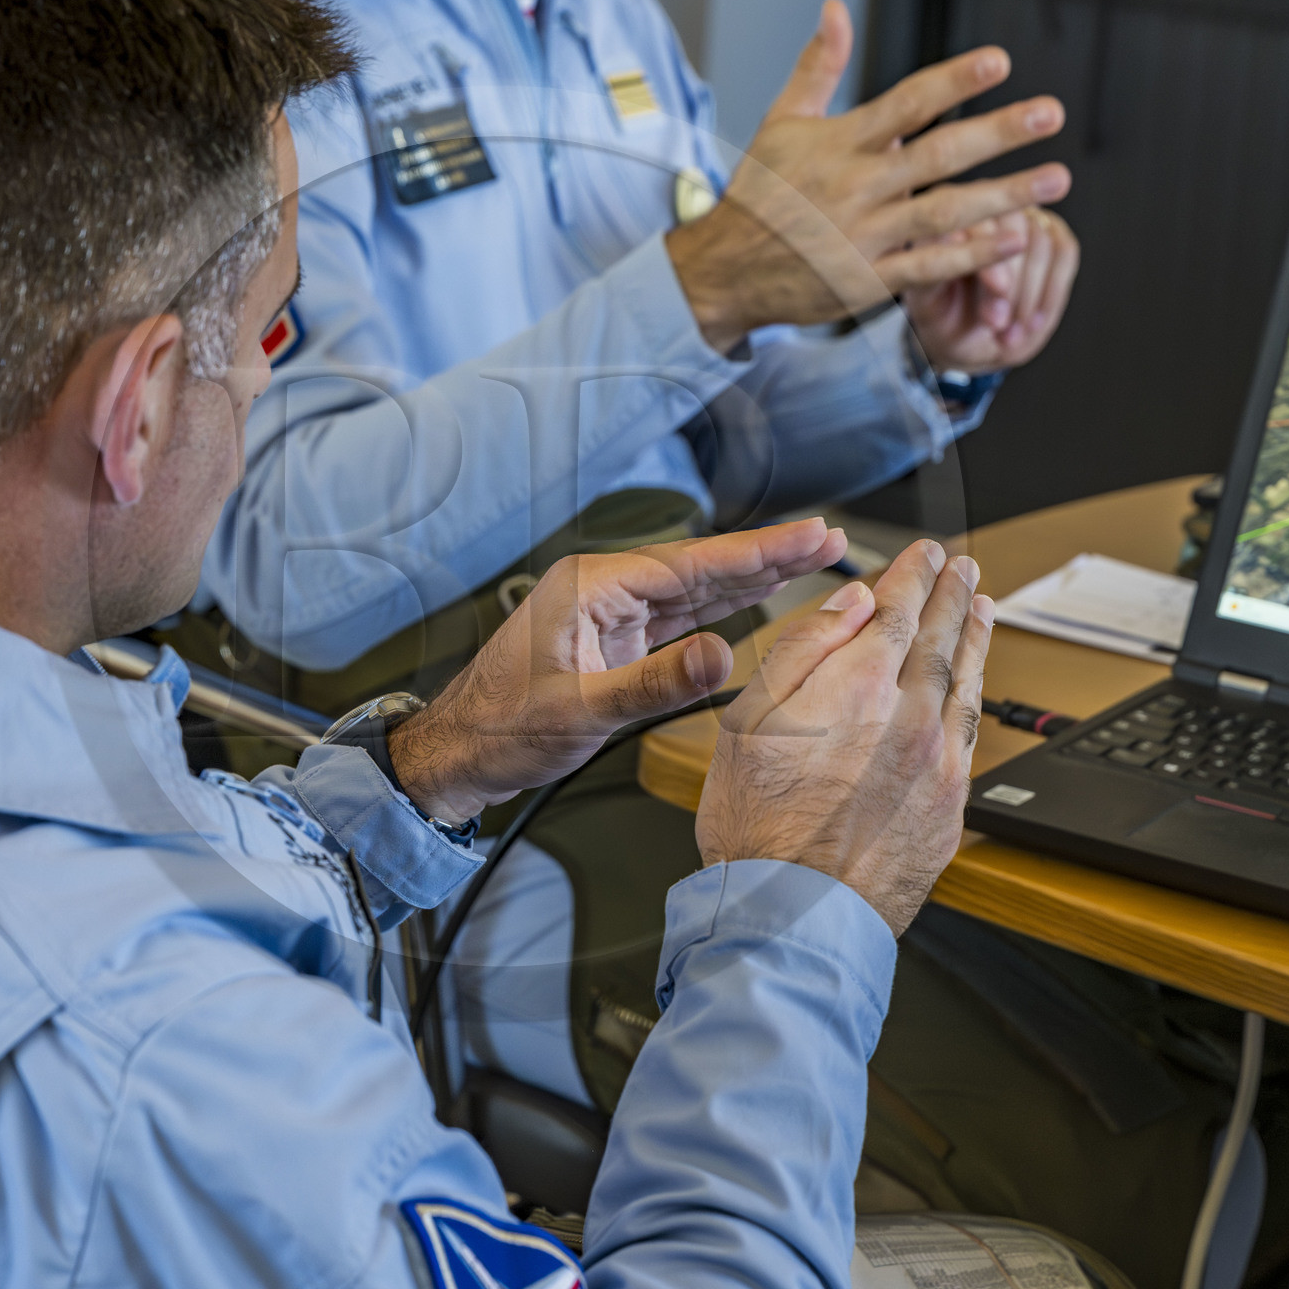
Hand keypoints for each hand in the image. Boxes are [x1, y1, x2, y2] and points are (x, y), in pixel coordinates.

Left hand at [387, 517, 847, 825]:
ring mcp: (608, 612)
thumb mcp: (581, 712)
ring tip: (811, 558)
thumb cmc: (501, 730)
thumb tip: (722, 656)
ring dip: (752, 576)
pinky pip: (679, 614)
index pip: (691, 564)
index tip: (809, 535)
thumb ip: (653, 684)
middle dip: (768, 553)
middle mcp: (602, 589)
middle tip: (830, 538)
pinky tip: (756, 595)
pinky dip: (722, 605)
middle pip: (701, 566)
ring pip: (695, 588)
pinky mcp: (613, 638)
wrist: (458, 753)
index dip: (758, 551)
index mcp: (591, 588)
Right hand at [666, 0, 1069, 346]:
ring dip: (1005, 195)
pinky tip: (1016, 237)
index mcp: (839, 144)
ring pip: (945, 213)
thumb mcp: (780, 121)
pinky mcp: (868, 281)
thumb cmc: (758, 193)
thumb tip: (836, 7)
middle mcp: (856, 188)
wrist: (725, 270)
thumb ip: (819, 65)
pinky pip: (929, 266)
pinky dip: (973, 254)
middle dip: (998, 133)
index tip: (1001, 61)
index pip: (906, 103)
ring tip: (1056, 179)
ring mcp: (864, 237)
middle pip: (938, 155)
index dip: (954, 80)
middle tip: (1050, 114)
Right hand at [694, 540, 992, 936]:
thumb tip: (849, 603)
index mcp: (856, 689)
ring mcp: (937, 761)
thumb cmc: (756, 828)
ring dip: (976, 636)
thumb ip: (802, 651)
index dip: (913, 575)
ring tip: (981, 606)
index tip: (923, 554)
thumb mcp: (749, 722)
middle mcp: (909, 718)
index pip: (897, 611)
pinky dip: (978, 692)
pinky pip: (972, 731)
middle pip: (940, 638)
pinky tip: (974, 683)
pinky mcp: (952, 804)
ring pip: (967, 681)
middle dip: (952, 594)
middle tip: (962, 567)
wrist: (795, 916)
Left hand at [906, 207, 1079, 374]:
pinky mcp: (1050, 229)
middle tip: (999, 322)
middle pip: (1013, 225)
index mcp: (943, 216)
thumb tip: (960, 254)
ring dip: (1030, 295)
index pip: (969, 219)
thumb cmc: (942, 317)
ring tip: (1009, 333)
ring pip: (1041, 241)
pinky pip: (1064, 252)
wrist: (967, 335)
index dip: (987, 253)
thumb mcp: (926, 303)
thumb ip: (934, 274)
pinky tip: (1032, 323)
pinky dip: (1051, 293)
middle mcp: (982, 205)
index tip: (1000, 287)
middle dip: (1013, 282)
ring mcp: (1020, 215)